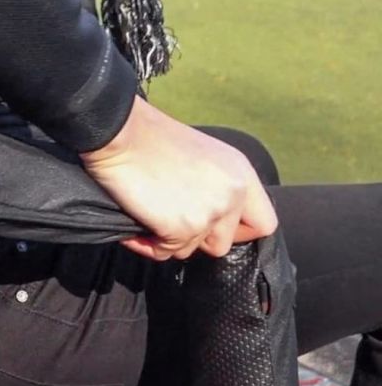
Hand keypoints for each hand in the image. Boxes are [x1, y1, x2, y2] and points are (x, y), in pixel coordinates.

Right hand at [80, 96, 277, 260]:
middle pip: (223, 244)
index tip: (208, 224)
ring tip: (146, 219)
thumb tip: (206, 216)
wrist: (122, 131)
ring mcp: (208, 213)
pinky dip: (146, 245)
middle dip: (194, 238)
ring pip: (190, 250)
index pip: (263, 223)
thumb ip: (215, 185)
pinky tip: (135, 229)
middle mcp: (232, 194)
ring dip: (167, 240)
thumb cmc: (150, 137)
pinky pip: (164, 254)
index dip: (236, 231)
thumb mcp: (201, 155)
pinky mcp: (180, 228)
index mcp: (240, 173)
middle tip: (169, 219)